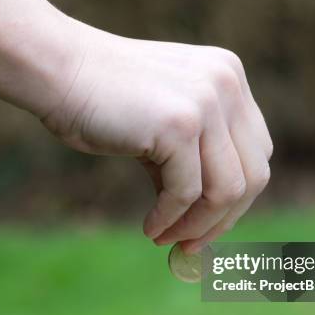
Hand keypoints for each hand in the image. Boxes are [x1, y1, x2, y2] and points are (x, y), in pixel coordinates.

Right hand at [43, 22, 272, 252]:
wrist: (58, 69)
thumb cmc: (103, 100)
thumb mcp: (164, 123)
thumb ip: (194, 157)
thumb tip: (210, 217)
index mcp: (229, 78)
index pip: (256, 153)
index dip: (237, 197)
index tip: (207, 224)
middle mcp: (228, 85)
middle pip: (254, 176)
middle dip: (224, 220)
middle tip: (192, 245)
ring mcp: (207, 101)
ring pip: (228, 190)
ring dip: (198, 226)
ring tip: (167, 239)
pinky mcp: (179, 124)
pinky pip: (187, 193)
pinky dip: (170, 220)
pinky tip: (150, 227)